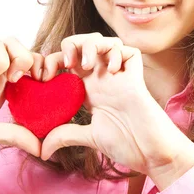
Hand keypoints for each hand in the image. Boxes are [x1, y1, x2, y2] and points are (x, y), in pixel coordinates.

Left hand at [39, 32, 193, 175]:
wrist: (151, 153)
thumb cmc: (126, 143)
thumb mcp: (89, 137)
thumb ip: (65, 135)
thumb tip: (42, 150)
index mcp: (89, 88)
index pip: (67, 62)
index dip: (52, 61)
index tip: (43, 76)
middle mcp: (103, 77)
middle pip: (85, 43)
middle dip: (70, 44)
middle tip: (66, 63)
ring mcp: (121, 75)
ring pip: (105, 40)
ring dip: (91, 44)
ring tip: (86, 64)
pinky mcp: (137, 76)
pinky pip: (129, 50)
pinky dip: (117, 53)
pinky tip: (112, 70)